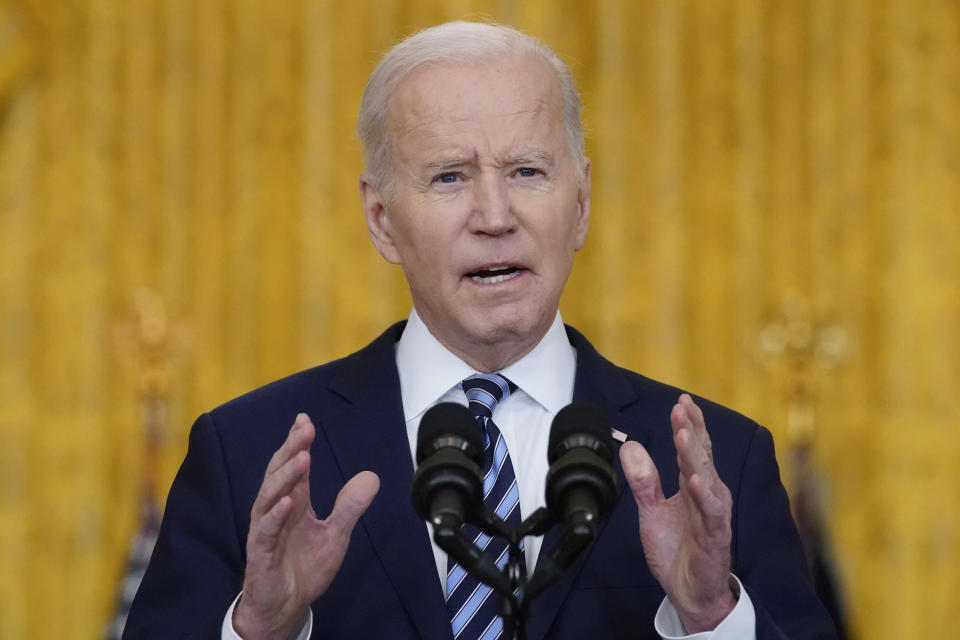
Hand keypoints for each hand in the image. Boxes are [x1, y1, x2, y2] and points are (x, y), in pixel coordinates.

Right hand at [233, 413, 379, 639]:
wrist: (286, 607)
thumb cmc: (304, 568)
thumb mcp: (336, 534)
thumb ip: (350, 506)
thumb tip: (371, 476)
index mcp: (294, 503)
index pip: (294, 466)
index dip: (299, 443)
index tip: (305, 420)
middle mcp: (277, 511)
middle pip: (280, 473)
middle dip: (292, 450)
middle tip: (305, 429)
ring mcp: (266, 530)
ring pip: (270, 496)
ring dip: (286, 476)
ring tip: (302, 458)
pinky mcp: (261, 553)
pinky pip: (266, 531)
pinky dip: (276, 516)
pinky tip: (288, 501)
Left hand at [620, 394, 734, 632]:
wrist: (688, 591)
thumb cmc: (677, 550)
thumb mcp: (651, 511)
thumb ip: (643, 480)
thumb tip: (631, 447)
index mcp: (694, 485)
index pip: (693, 449)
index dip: (688, 425)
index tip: (680, 402)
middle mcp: (708, 494)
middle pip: (701, 456)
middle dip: (691, 430)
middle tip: (682, 407)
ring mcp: (713, 514)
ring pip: (707, 478)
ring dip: (695, 456)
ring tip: (684, 434)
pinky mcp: (714, 535)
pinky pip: (711, 512)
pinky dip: (703, 495)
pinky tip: (695, 480)